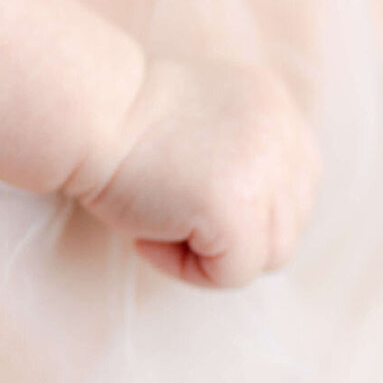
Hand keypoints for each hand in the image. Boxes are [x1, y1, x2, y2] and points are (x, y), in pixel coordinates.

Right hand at [75, 59, 321, 288]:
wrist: (85, 112)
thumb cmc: (120, 124)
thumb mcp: (202, 123)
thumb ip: (240, 154)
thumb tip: (251, 218)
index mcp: (276, 108)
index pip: (296, 186)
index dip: (245, 208)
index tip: (186, 194)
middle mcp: (284, 135)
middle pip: (289, 224)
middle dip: (233, 235)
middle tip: (169, 213)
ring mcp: (266, 172)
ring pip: (269, 255)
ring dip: (211, 254)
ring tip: (159, 224)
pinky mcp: (237, 210)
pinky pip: (232, 273)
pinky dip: (185, 268)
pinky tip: (146, 236)